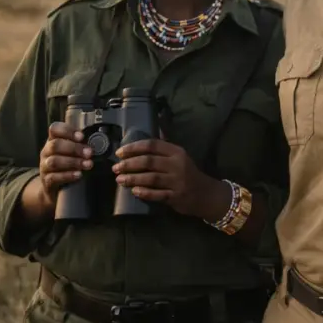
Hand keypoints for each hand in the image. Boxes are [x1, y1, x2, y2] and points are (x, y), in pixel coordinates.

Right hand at [38, 122, 93, 204]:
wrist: (54, 189)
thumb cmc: (66, 166)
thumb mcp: (71, 153)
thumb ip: (80, 145)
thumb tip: (97, 141)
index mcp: (52, 141)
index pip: (54, 129)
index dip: (67, 131)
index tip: (82, 137)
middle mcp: (46, 152)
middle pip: (55, 145)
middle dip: (74, 148)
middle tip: (89, 153)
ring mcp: (44, 166)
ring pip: (54, 161)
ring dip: (73, 162)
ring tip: (88, 165)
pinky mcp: (46, 181)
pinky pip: (54, 177)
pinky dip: (67, 175)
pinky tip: (79, 175)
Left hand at [112, 139, 226, 219]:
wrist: (206, 194)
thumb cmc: (188, 173)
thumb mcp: (180, 156)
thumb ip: (164, 146)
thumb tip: (154, 126)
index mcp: (176, 152)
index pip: (152, 145)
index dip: (134, 148)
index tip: (119, 152)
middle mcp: (177, 165)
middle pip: (149, 161)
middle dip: (129, 164)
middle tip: (116, 168)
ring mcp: (177, 181)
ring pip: (151, 178)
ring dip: (133, 178)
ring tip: (120, 180)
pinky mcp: (177, 196)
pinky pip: (158, 194)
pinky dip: (145, 193)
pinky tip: (135, 191)